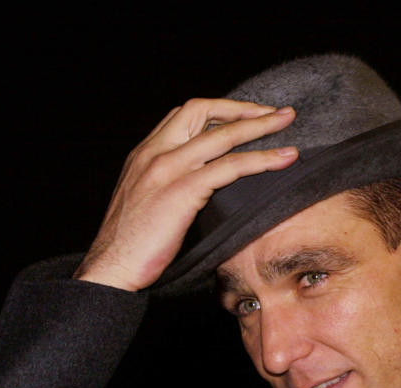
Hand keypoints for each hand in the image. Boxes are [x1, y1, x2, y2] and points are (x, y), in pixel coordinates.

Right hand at [74, 99, 297, 290]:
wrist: (111, 267)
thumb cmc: (131, 243)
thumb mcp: (146, 200)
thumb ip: (168, 182)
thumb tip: (203, 182)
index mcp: (144, 153)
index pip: (184, 114)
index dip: (219, 109)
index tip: (246, 115)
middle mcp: (154, 152)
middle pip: (202, 110)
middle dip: (242, 107)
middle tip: (276, 112)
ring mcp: (168, 169)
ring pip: (223, 135)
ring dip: (261, 125)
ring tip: (288, 121)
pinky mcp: (183, 191)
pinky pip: (231, 167)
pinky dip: (262, 159)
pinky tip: (284, 159)